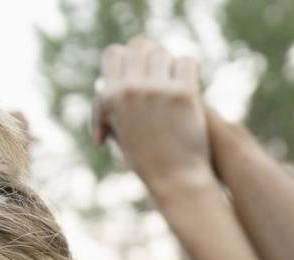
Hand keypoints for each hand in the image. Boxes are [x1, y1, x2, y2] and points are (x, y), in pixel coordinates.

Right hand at [92, 38, 211, 192]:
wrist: (176, 178)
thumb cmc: (146, 158)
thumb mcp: (118, 130)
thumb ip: (111, 105)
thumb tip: (104, 83)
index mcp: (111, 96)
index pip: (114, 53)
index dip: (127, 56)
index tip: (138, 67)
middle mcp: (132, 89)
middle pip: (139, 46)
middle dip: (149, 55)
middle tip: (160, 68)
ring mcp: (158, 90)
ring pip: (162, 53)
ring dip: (169, 63)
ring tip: (174, 77)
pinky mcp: (184, 93)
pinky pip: (186, 62)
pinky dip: (188, 68)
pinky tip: (189, 80)